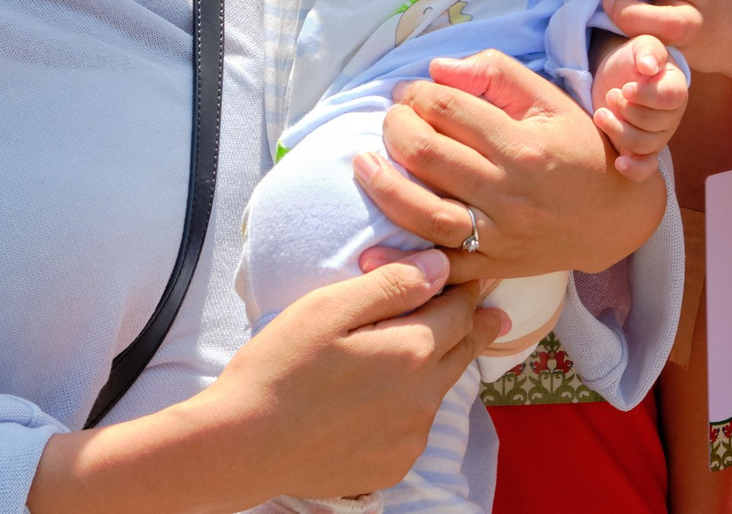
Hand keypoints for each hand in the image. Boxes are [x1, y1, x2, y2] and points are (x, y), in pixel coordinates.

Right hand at [211, 253, 497, 499]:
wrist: (243, 446)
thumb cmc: (279, 367)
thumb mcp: (329, 307)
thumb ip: (393, 285)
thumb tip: (442, 266)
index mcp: (413, 351)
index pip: (462, 310)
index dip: (466, 289)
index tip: (469, 278)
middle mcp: (424, 398)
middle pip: (463, 351)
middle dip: (470, 326)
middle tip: (488, 312)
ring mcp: (411, 438)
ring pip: (440, 389)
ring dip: (435, 367)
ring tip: (414, 352)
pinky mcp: (394, 466)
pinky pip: (417, 426)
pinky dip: (411, 407)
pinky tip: (380, 398)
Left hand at [354, 49, 666, 285]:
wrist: (616, 217)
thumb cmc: (582, 149)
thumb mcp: (551, 102)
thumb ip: (497, 76)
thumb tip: (438, 69)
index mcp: (523, 145)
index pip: (450, 110)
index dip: (417, 95)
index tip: (409, 91)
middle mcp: (508, 191)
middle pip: (428, 156)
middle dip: (395, 129)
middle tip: (392, 119)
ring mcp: (500, 234)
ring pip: (425, 212)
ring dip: (383, 186)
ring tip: (363, 164)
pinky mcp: (494, 265)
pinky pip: (442, 267)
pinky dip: (403, 260)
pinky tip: (370, 249)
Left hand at [589, 28, 688, 179]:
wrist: (615, 74)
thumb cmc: (631, 58)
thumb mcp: (639, 45)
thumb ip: (647, 51)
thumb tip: (649, 66)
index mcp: (676, 87)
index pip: (670, 98)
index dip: (646, 96)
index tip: (625, 88)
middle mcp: (672, 115)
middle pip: (654, 124)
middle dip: (626, 111)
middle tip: (611, 95)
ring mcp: (658, 135)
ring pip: (643, 145)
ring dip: (618, 130)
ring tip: (600, 114)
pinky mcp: (642, 149)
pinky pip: (646, 167)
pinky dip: (635, 169)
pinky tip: (619, 163)